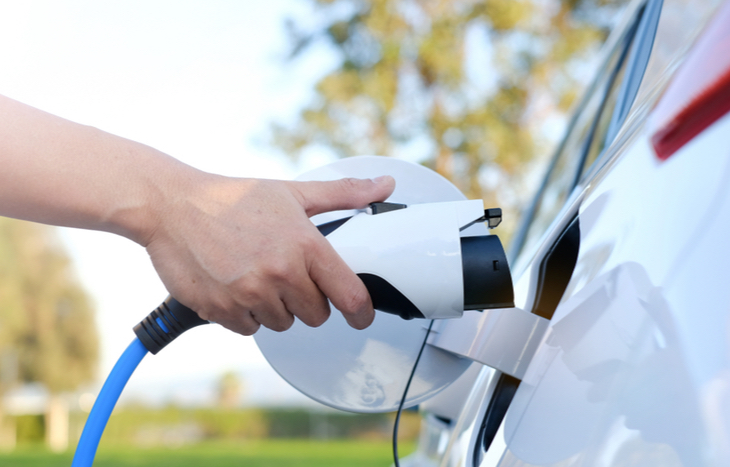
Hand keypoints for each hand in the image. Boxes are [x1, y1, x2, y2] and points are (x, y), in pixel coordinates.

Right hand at [143, 173, 394, 335]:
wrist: (171, 206)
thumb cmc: (232, 198)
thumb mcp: (291, 192)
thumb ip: (342, 194)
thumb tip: (384, 185)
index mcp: (304, 245)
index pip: (350, 296)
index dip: (362, 313)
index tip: (361, 317)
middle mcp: (280, 274)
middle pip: (316, 315)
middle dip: (307, 300)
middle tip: (287, 274)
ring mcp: (249, 295)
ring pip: (282, 323)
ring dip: (275, 307)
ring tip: (256, 274)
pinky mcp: (221, 310)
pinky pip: (249, 329)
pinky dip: (245, 314)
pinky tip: (235, 285)